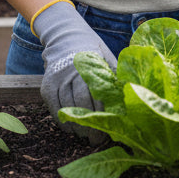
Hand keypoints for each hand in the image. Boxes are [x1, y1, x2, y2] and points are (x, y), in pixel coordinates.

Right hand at [31, 0, 116, 137]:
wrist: (67, 38)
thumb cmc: (93, 53)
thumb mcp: (107, 59)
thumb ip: (115, 76)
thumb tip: (131, 95)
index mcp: (91, 67)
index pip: (98, 96)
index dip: (103, 115)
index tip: (109, 130)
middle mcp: (73, 72)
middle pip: (82, 103)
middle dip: (90, 124)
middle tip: (96, 139)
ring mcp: (58, 78)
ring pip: (66, 106)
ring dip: (76, 125)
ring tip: (84, 136)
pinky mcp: (47, 84)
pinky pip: (53, 106)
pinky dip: (61, 120)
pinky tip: (70, 128)